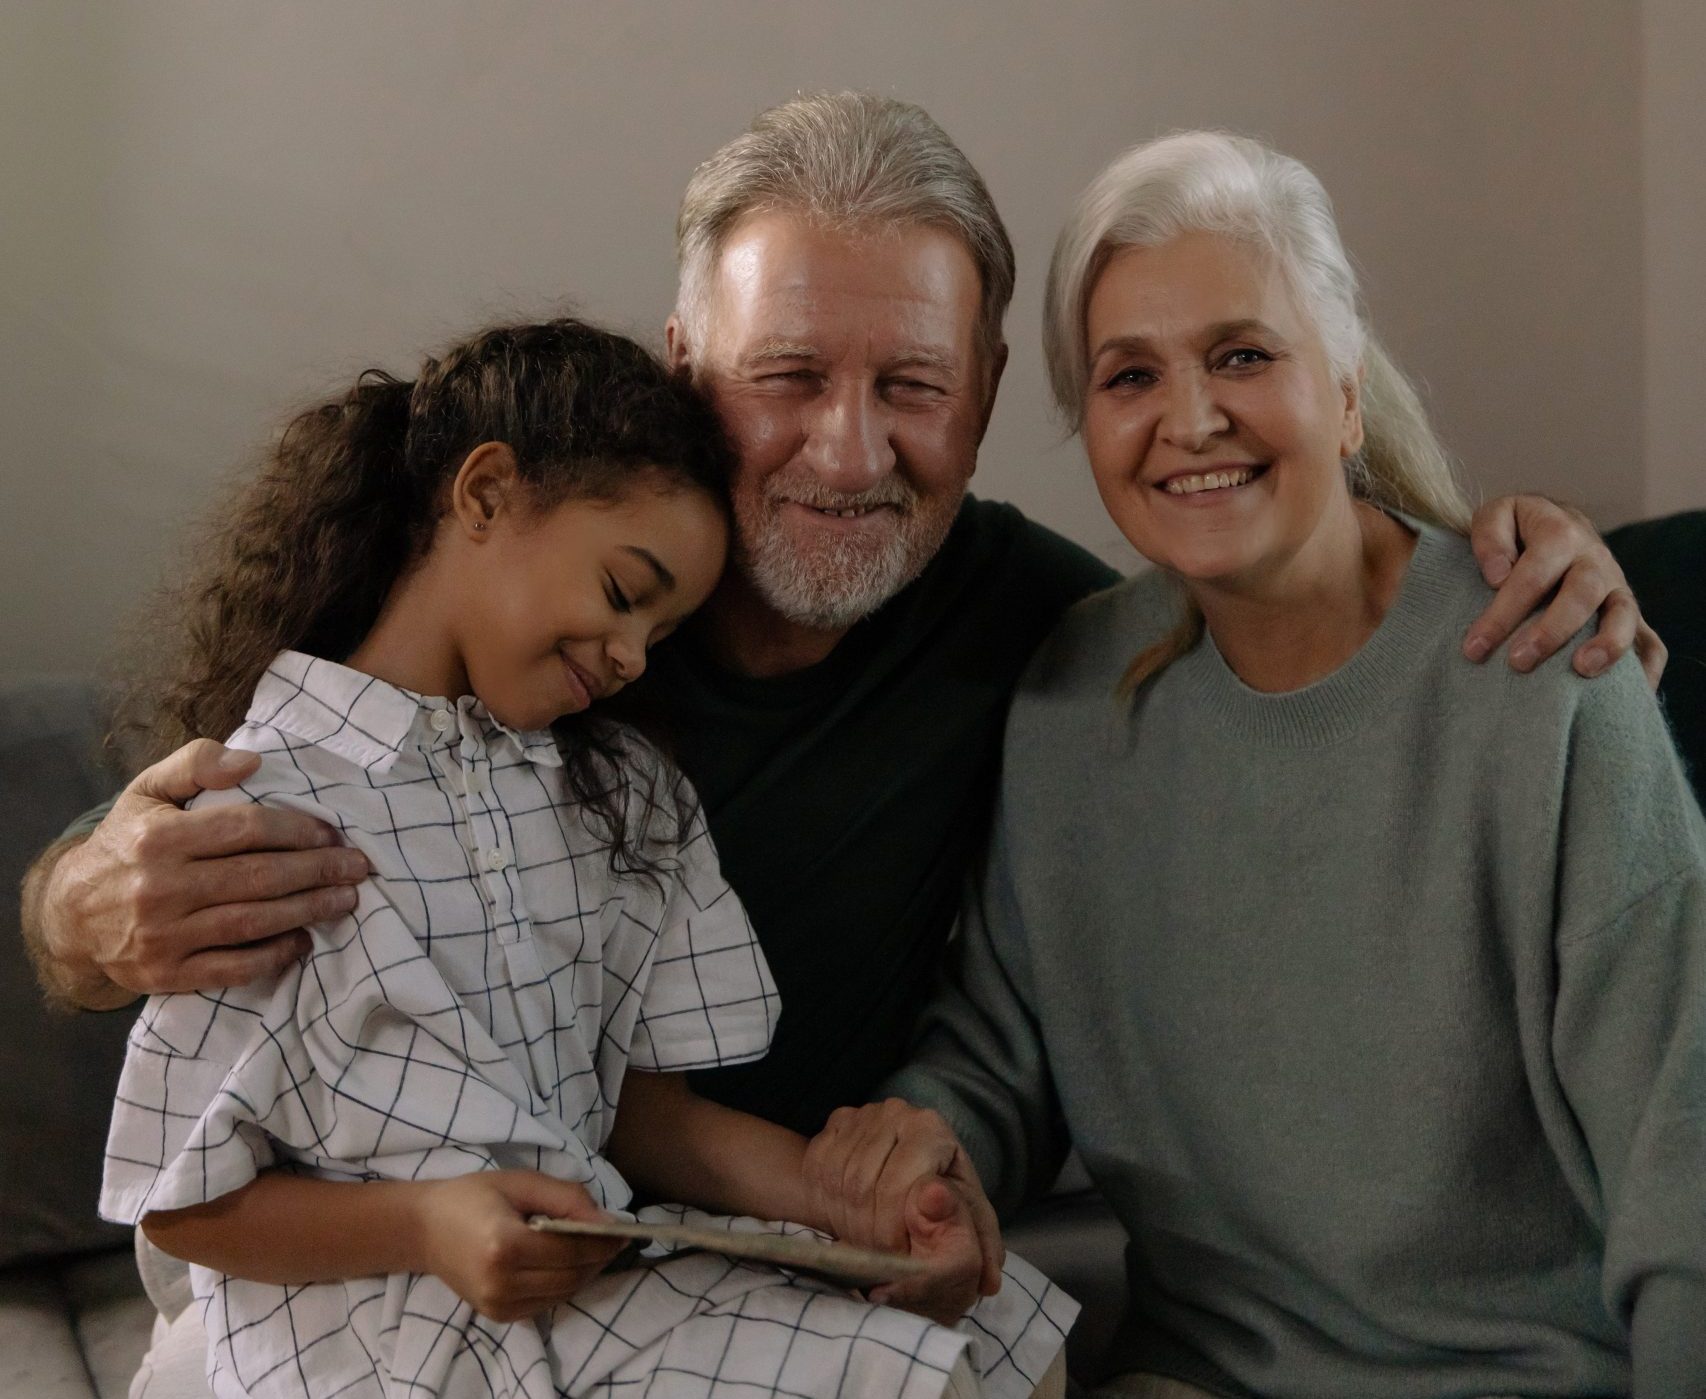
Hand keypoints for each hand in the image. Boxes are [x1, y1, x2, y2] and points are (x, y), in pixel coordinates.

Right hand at [40, 739, 365, 1004]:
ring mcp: (161, 936)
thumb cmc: (125, 843)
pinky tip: (303, 940)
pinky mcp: (165, 975)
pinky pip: (231, 969)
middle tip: (357, 866)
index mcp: (158, 838)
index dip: (296, 829)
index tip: (331, 832)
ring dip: (307, 911)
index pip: (244, 829)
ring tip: (346, 899)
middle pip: (257, 877)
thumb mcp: (147, 791)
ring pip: (251, 922)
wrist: (69, 915)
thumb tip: (250, 759)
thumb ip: (195, 764)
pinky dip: (273, 956)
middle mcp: (158, 888)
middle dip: (317, 871)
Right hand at [416, 1171, 625, 1322]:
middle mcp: (500, 1283)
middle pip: (570, 1276)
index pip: (570, 1252)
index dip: (603, 1243)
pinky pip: (546, 1303)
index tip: (626, 1231)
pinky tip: (566, 1264)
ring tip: (593, 1249)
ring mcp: (496, 1305)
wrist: (424, 1228)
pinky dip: (563, 1285)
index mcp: (504, 1245)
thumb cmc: (473, 1196)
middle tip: (614, 1238)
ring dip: (585, 1273)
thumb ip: (567, 1200)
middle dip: (598, 1258)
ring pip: (563, 1293)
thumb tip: (608, 1222)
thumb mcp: (521, 1183)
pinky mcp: (497, 1316)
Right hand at [803, 1099, 1002, 1298]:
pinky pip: (816, 1172)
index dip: (893, 1232)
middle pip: (863, 1184)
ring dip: (848, 1224)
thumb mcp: (970, 1229)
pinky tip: (851, 1220)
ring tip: (870, 1243)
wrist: (912, 1193)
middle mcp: (894, 1112)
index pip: (896, 1185)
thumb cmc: (949, 1213)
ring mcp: (859, 1117)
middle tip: (882, 1258)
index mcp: (931, 1128)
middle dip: (869, 1233)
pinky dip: (827, 1207)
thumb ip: (970, 1229)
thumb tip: (933, 1199)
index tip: (901, 1257)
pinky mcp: (830, 1128)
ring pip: (837, 1181)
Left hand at [1463, 495, 1665, 688]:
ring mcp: (1616, 586)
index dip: (1503, 612)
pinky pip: (1650, 641)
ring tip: (1582, 670)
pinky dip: (1646, 666)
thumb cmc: (1517, 529)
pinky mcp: (1628, 612)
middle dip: (1550, 631)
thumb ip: (1489, 536)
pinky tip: (1632, 691)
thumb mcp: (1497, 515)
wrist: (1555, 523)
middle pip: (1581, 594)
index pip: (1533, 574)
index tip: (1474, 647)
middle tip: (1518, 662)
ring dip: (1607, 644)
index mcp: (1560, 532)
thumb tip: (1498, 575)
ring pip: (1623, 614)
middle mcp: (1595, 559)